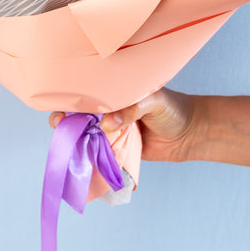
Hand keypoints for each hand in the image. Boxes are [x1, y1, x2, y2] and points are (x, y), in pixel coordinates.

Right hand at [49, 89, 197, 162]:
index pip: (89, 91)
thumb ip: (131, 108)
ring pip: (87, 134)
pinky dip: (89, 156)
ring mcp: (113, 131)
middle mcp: (110, 110)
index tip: (61, 104)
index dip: (72, 96)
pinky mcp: (118, 150)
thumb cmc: (173, 109)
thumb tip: (107, 124)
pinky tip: (79, 158)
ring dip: (75, 138)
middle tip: (59, 123)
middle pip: (81, 114)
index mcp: (116, 92)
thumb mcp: (153, 100)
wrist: (191, 134)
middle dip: (66, 118)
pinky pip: (100, 153)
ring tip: (66, 141)